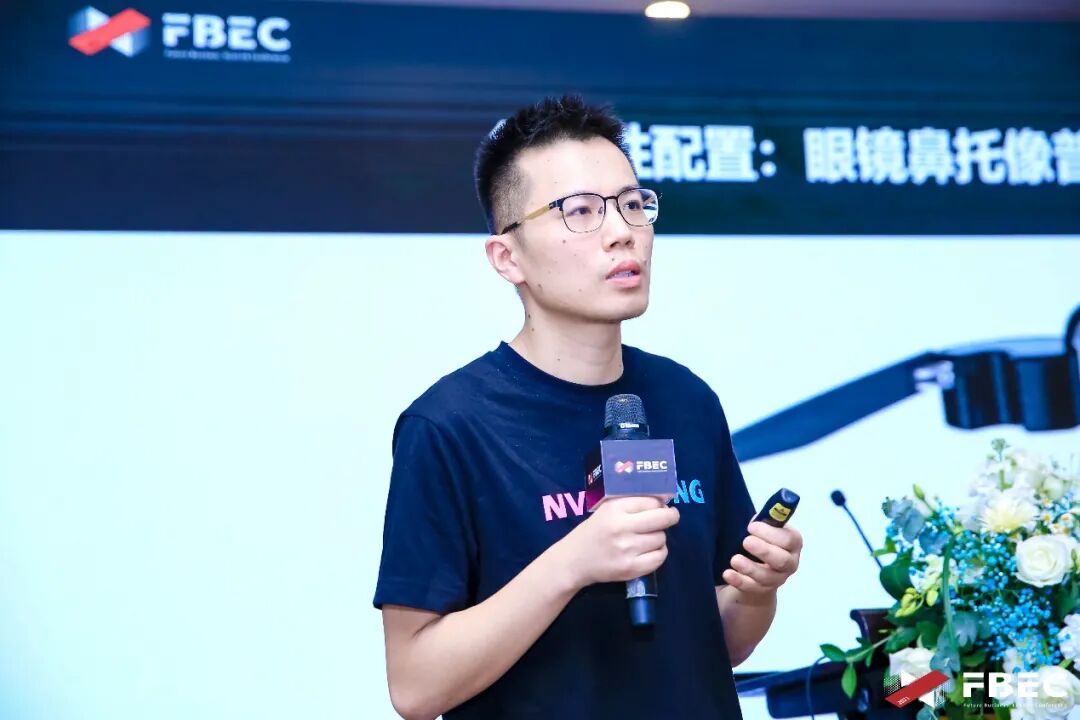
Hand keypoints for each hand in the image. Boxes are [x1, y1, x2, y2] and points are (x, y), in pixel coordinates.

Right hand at [558, 496, 679, 588]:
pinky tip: (650, 550)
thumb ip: (631, 504)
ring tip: (648, 537)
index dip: (659, 504)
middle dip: (671, 517)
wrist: (573, 561)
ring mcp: (627, 550)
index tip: (660, 507)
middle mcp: (621, 527)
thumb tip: (663, 504)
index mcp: (614, 509)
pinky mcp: (631, 568)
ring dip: (659, 537)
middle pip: (662, 519)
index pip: (651, 502)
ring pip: (661, 538)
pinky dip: (659, 553)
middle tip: (670, 517)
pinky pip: (659, 558)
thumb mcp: (607, 510)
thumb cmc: (593, 532)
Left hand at [721, 521, 801, 596]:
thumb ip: (763, 522)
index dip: (771, 533)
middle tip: (746, 542)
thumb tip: (756, 519)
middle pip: (782, 560)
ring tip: (734, 559)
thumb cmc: (761, 540)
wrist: (756, 567)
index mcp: (793, 543)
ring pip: (767, 577)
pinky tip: (727, 574)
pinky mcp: (762, 590)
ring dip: (750, 568)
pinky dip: (738, 580)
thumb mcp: (764, 528)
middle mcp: (789, 562)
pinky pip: (751, 587)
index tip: (751, 526)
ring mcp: (777, 579)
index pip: (789, 540)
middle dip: (764, 551)